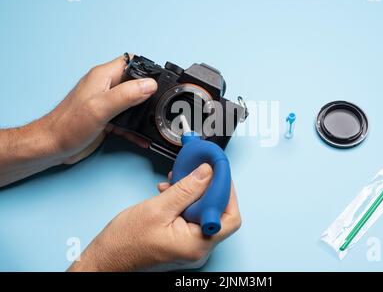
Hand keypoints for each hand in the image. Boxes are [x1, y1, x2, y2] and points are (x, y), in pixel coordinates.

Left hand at [0, 55, 156, 186]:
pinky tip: (144, 137)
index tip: (162, 80)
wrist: (53, 147)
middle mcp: (106, 87)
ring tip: (156, 120)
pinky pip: (127, 120)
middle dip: (151, 92)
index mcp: (103, 77)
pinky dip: (136, 128)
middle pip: (136, 82)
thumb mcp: (101, 107)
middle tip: (164, 102)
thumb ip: (127, 94)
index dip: (148, 68)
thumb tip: (150, 85)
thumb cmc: (68, 126)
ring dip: (144, 112)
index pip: (132, 62)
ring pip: (133, 102)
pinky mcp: (107, 118)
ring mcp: (106, 103)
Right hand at [68, 164, 241, 271]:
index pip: (230, 218)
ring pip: (203, 214)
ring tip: (178, 180)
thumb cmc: (125, 243)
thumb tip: (207, 173)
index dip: (227, 192)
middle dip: (208, 189)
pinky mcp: (181, 243)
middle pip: (218, 214)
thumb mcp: (158, 208)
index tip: (219, 172)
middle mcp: (198, 249)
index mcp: (197, 244)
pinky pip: (191, 219)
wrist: (107, 258)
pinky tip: (171, 192)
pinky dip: (184, 203)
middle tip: (200, 170)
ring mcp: (190, 247)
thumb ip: (187, 189)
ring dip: (193, 194)